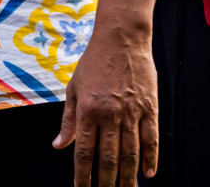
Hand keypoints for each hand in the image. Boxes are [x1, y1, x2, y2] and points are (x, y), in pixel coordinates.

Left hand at [53, 24, 157, 185]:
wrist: (121, 38)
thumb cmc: (94, 62)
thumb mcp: (74, 88)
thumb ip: (68, 120)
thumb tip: (58, 145)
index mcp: (88, 110)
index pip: (84, 152)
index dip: (83, 175)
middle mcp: (110, 114)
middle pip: (109, 158)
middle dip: (107, 182)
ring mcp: (131, 112)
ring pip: (131, 153)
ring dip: (129, 177)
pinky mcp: (149, 107)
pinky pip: (151, 137)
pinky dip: (151, 157)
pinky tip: (148, 173)